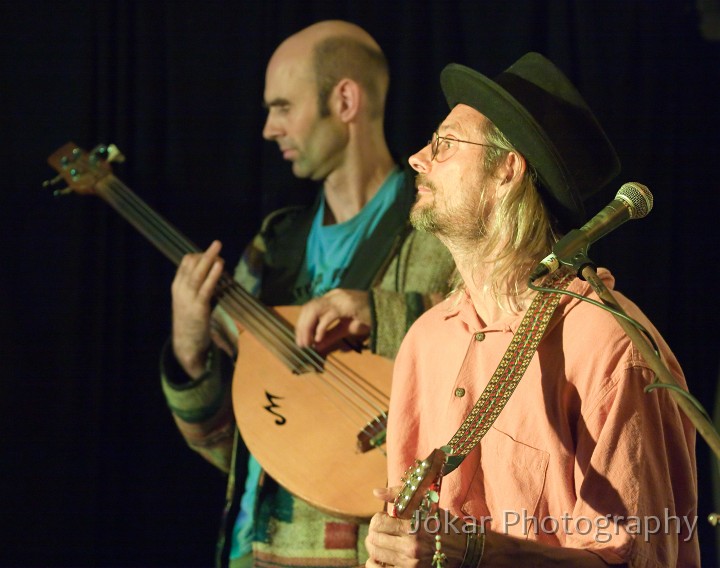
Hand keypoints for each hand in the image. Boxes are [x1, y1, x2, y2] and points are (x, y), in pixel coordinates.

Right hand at [171, 240, 224, 377]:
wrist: (185, 343)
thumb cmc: (190, 321)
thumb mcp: (189, 301)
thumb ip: (197, 287)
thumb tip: (211, 272)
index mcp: (177, 286)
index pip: (185, 263)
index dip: (199, 255)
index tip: (212, 255)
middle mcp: (180, 290)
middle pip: (191, 265)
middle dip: (205, 253)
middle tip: (217, 243)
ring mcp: (188, 298)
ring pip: (198, 273)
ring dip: (209, 258)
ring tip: (218, 248)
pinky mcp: (198, 307)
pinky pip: (206, 287)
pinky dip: (213, 275)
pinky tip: (220, 266)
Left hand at [295, 289, 370, 351]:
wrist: (387, 312)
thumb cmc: (368, 318)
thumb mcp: (346, 328)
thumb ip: (331, 335)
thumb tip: (316, 345)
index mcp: (332, 298)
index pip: (310, 307)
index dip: (302, 324)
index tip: (300, 339)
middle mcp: (333, 295)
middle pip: (309, 308)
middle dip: (302, 327)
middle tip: (301, 344)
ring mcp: (340, 298)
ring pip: (315, 310)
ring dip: (308, 328)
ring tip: (308, 343)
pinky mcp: (347, 305)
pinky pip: (329, 316)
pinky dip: (321, 328)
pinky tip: (318, 339)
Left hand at [366, 487, 463, 567]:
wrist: (464, 549)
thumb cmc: (444, 524)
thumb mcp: (426, 505)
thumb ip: (400, 495)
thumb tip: (376, 492)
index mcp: (414, 528)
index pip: (379, 523)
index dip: (378, 518)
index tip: (386, 517)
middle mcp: (410, 548)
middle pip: (374, 539)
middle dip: (374, 531)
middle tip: (382, 529)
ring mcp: (410, 564)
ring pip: (375, 554)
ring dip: (374, 545)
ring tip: (382, 541)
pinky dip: (375, 563)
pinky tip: (380, 557)